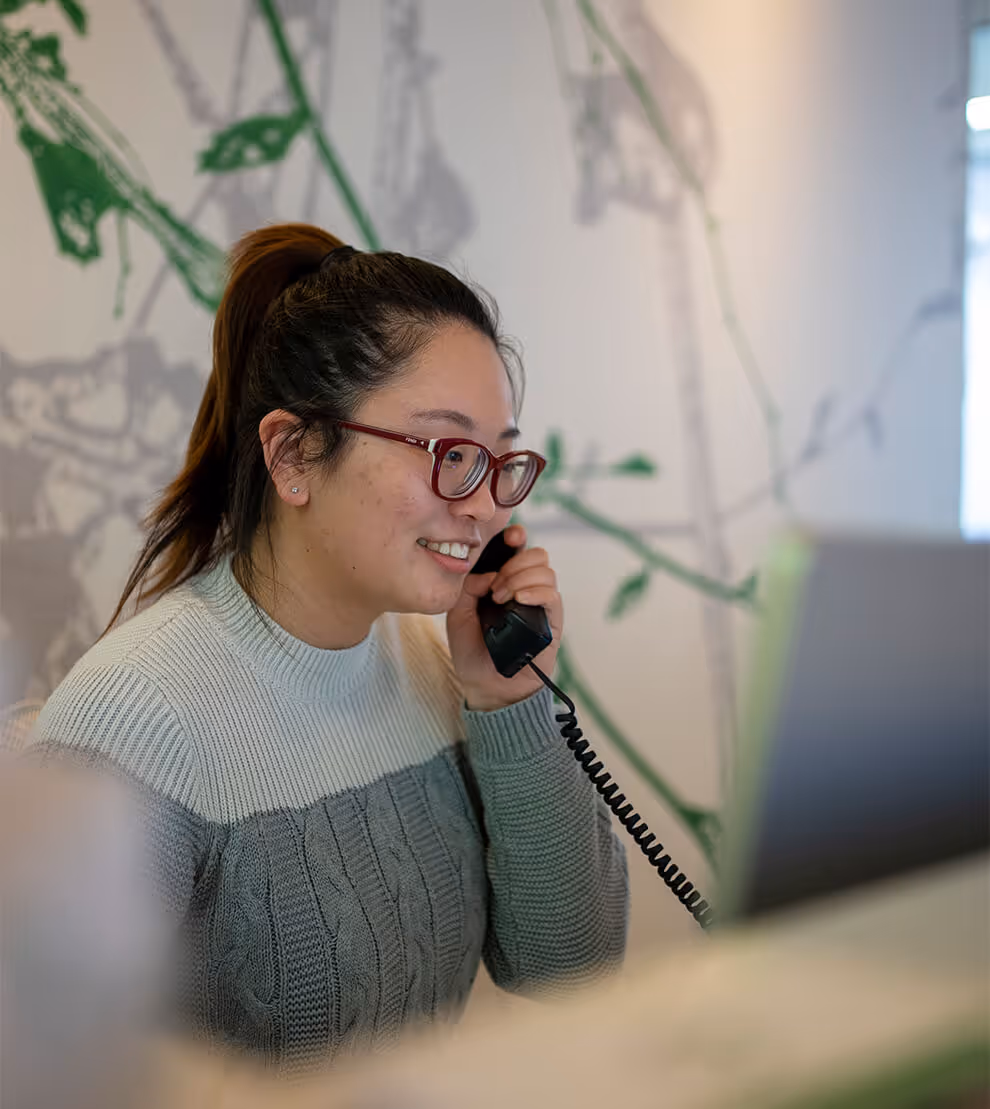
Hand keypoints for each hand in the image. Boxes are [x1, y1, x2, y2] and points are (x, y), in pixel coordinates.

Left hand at [446, 525, 562, 711]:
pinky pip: (552, 595)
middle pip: (536, 554)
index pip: (518, 550)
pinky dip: (535, 591)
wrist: (485, 685)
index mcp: (504, 581)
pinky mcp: (552, 621)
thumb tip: (486, 574)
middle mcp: (526, 588)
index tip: (511, 535)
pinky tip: (518, 600)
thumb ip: (467, 588)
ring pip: (545, 571)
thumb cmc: (472, 651)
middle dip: (514, 563)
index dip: (517, 537)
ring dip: (520, 578)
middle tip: (494, 588)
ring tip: (502, 600)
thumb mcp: (458, 614)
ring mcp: (540, 604)